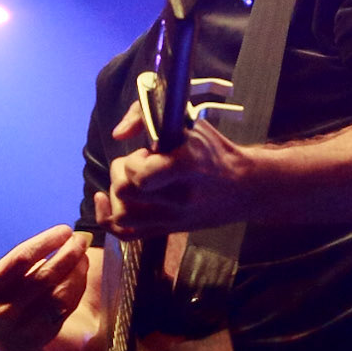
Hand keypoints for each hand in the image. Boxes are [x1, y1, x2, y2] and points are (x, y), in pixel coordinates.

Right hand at [0, 225, 94, 350]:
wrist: (12, 340)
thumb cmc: (15, 295)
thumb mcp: (10, 277)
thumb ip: (33, 256)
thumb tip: (70, 237)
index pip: (21, 258)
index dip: (46, 242)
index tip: (66, 230)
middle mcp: (1, 309)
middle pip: (42, 276)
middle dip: (67, 254)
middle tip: (81, 241)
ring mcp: (21, 327)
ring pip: (57, 294)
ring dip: (76, 272)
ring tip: (84, 258)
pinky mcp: (40, 337)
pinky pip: (64, 308)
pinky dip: (77, 288)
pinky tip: (81, 276)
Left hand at [106, 104, 250, 235]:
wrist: (245, 187)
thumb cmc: (215, 151)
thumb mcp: (190, 124)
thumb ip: (148, 116)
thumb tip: (118, 134)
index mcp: (187, 168)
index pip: (141, 176)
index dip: (134, 161)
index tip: (147, 152)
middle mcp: (179, 198)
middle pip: (125, 193)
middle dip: (122, 172)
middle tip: (140, 164)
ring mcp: (173, 219)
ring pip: (121, 215)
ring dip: (117, 194)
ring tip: (134, 181)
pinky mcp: (167, 231)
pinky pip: (126, 234)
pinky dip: (107, 218)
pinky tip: (105, 199)